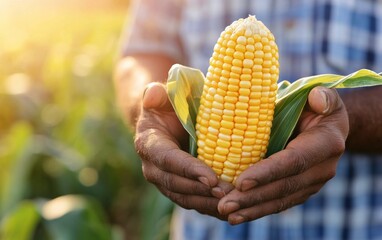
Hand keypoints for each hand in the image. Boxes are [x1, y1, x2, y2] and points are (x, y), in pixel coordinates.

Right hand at [134, 83, 232, 218]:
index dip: (188, 170)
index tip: (211, 178)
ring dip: (208, 203)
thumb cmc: (167, 106)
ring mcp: (165, 181)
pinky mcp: (178, 189)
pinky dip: (210, 207)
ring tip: (232, 203)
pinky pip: (193, 201)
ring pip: (185, 198)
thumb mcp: (160, 96)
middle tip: (228, 193)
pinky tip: (231, 208)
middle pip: (177, 185)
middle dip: (202, 191)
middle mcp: (153, 168)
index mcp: (148, 144)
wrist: (165, 123)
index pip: (168, 160)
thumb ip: (155, 94)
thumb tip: (154, 93)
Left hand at [217, 86, 348, 223]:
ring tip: (227, 213)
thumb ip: (322, 96)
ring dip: (252, 209)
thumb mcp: (324, 96)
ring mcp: (311, 184)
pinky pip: (279, 203)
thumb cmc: (318, 107)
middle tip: (225, 205)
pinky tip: (237, 215)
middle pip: (283, 187)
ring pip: (280, 200)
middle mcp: (322, 169)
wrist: (327, 129)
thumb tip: (317, 99)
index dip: (267, 173)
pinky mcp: (301, 191)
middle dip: (253, 198)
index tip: (240, 182)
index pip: (293, 161)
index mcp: (326, 145)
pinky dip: (258, 210)